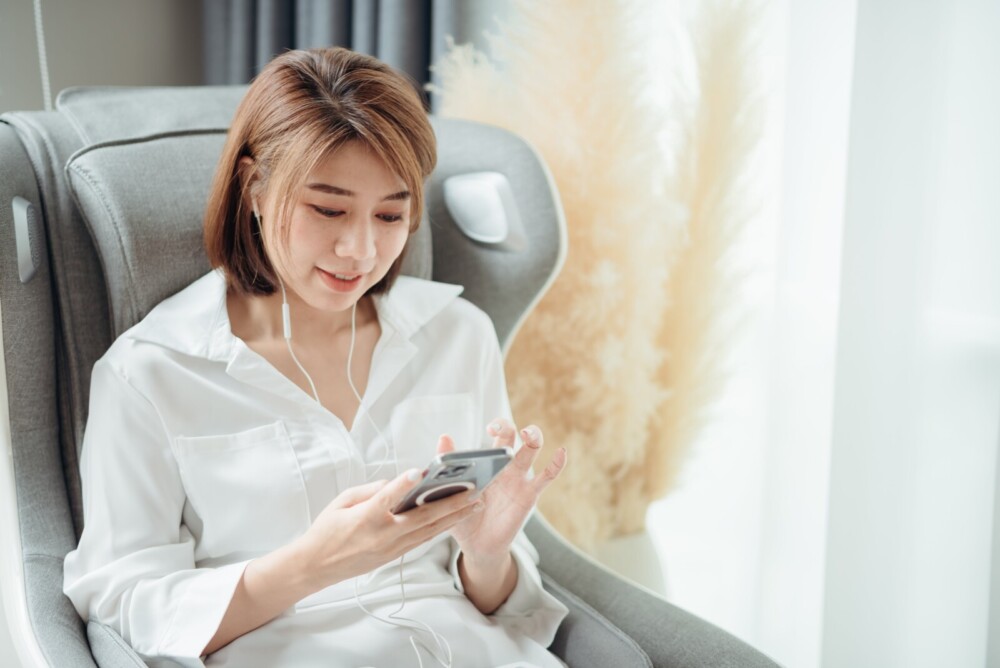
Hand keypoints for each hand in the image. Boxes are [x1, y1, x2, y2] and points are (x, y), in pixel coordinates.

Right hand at [293, 468, 483, 591]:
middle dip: (452, 503)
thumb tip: (395, 482)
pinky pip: (423, 539)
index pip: (387, 496)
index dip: (403, 483)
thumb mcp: (341, 502)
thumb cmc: (327, 530)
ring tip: (475, 505)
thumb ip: (370, 490)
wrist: (317, 566)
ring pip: (430, 530)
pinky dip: (440, 527)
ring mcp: (392, 547)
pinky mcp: (395, 555)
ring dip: (454, 517)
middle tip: (475, 491)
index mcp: (366, 518)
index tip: (420, 470)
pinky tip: (455, 519)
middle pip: (423, 517)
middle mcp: (383, 534)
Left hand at [437, 419, 566, 562]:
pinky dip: (556, 464)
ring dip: (533, 437)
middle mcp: (506, 466)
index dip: (499, 426)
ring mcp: (520, 479)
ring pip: (532, 450)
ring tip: (528, 434)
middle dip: (510, 427)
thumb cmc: (463, 516)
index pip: (499, 436)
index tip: (490, 429)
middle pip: (515, 436)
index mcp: (490, 462)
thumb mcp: (451, 491)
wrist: (476, 545)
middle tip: (499, 430)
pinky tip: (561, 452)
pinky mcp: (529, 495)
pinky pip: (546, 478)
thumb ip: (450, 465)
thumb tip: (444, 437)